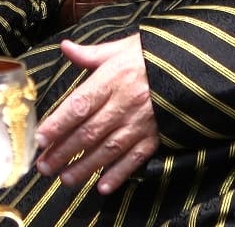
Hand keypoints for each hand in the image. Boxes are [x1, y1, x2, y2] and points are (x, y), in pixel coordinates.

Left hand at [33, 35, 157, 194]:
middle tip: (44, 166)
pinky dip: (119, 174)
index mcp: (113, 78)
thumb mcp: (121, 47)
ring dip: (84, 166)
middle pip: (89, 132)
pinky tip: (102, 186)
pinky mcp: (156, 136)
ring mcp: (141, 122)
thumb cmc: (152, 56)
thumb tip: (65, 47)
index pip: (79, 104)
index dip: (58, 123)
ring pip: (108, 149)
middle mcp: (125, 103)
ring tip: (65, 178)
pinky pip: (135, 158)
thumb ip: (90, 54)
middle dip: (64, 151)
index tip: (40, 138)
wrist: (193, 67)